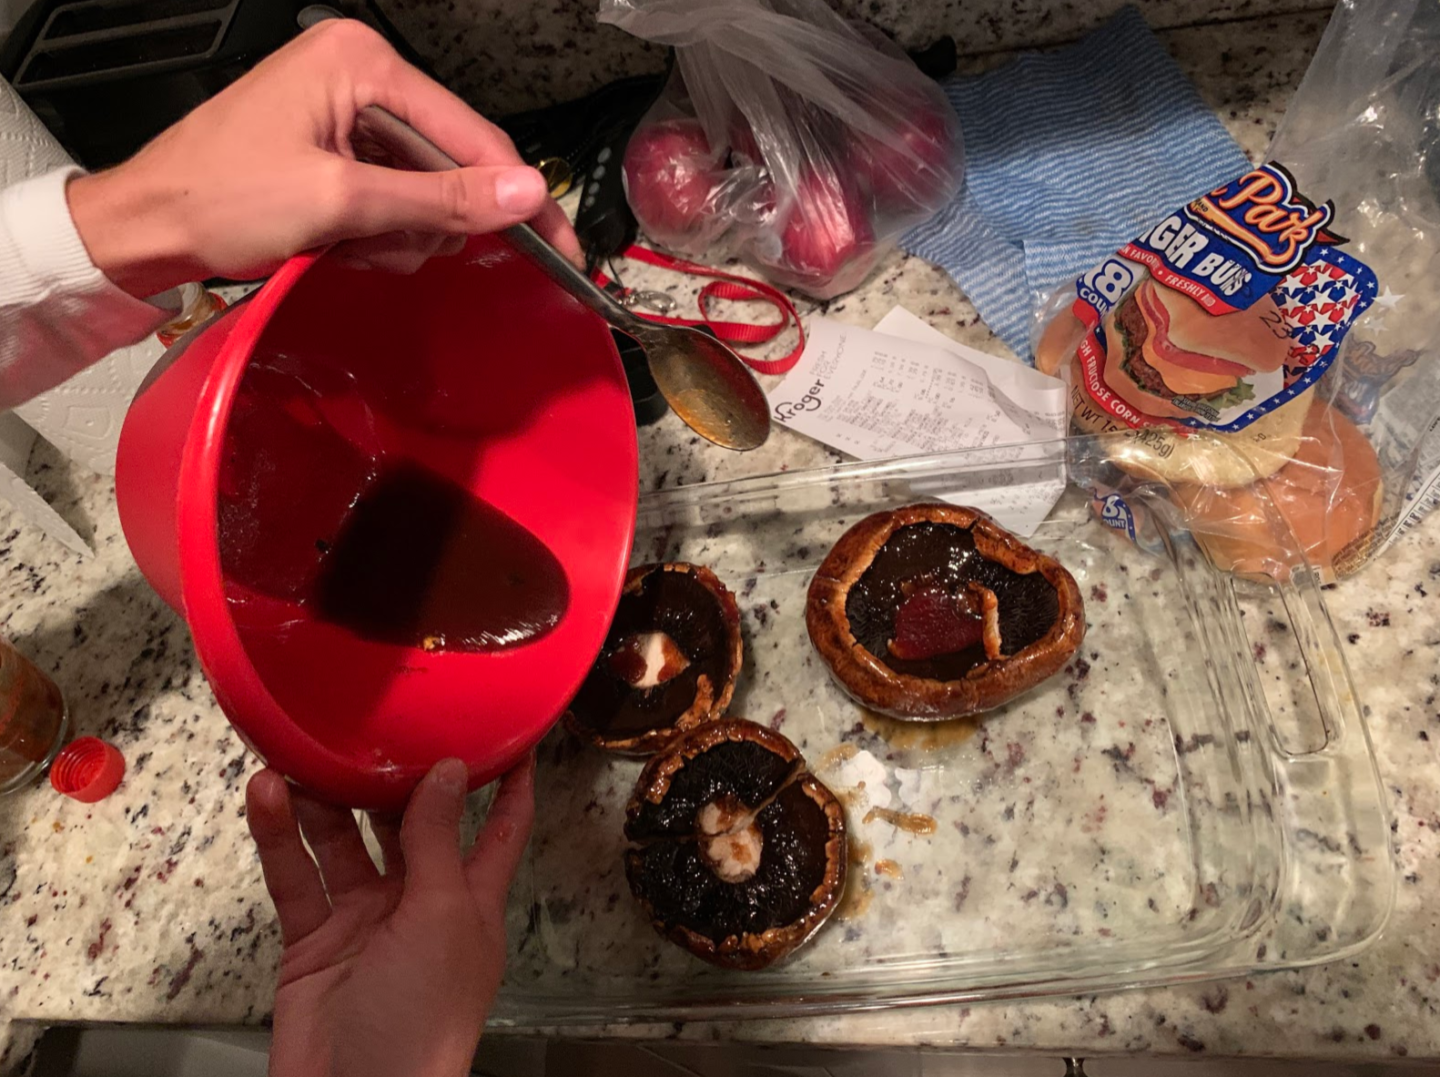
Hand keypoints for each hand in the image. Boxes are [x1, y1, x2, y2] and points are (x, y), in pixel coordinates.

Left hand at [67, 19, 579, 295]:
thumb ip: (440, 198)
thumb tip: (523, 193)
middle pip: (449, 162)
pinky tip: (340, 241)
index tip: (556, 242)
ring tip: (347, 243)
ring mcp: (348, 113)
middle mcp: (359, 75)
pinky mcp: (338, 149)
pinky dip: (378, 232)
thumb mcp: (342, 201)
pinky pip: (394, 198)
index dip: (515, 194)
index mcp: (361, 61)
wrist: (148, 227)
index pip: (470, 132)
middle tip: (389, 245)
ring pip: (425, 190)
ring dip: (399, 233)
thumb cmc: (216, 196)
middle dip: (430, 219)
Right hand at [245, 756, 535, 1076]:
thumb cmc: (423, 1019)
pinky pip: (297, 878)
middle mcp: (421, 904)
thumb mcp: (443, 916)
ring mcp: (366, 922)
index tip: (512, 729)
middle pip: (409, 825)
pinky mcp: (314, 942)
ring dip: (323, 798)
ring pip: (344, 843)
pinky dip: (280, 836)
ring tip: (302, 745)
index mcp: (472, 900)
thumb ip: (439, 840)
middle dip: (391, 777)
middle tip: (371, 718)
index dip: (509, 781)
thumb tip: (451, 769)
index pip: (500, 827)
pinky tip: (266, 792)